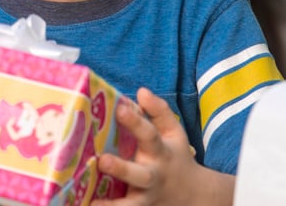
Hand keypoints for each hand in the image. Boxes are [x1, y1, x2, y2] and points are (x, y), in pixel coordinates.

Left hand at [93, 87, 233, 205]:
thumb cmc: (174, 156)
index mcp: (161, 152)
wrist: (194, 195)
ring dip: (112, 203)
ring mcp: (145, 196)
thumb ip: (158, 111)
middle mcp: (153, 176)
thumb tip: (141, 91)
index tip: (120, 107)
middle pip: (139, 175)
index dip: (135, 121)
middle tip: (103, 160)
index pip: (149, 134)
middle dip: (122, 168)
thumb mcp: (174, 132)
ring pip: (130, 203)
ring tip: (91, 201)